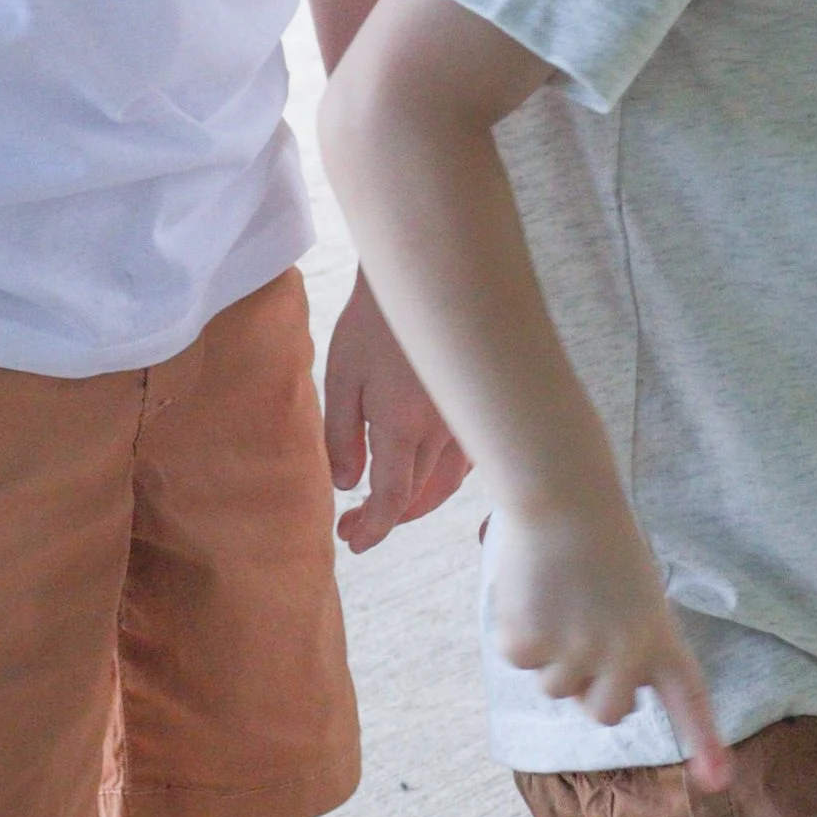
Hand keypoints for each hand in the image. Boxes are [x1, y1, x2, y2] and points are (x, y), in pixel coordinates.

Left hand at [323, 271, 468, 553]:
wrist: (426, 277)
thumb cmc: (375, 321)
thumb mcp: (342, 375)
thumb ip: (341, 435)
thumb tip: (346, 484)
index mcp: (403, 425)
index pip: (392, 498)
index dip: (373, 527)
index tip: (352, 539)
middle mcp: (442, 430)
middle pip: (419, 496)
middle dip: (386, 518)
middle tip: (353, 523)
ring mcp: (465, 419)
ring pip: (447, 483)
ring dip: (417, 505)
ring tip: (386, 509)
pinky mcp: (476, 406)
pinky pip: (465, 460)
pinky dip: (443, 479)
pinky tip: (423, 476)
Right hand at [489, 502, 730, 787]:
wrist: (562, 498)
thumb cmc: (597, 537)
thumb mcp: (632, 592)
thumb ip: (625, 644)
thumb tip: (597, 692)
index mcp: (659, 636)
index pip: (689, 697)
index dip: (704, 740)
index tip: (717, 780)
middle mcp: (624, 656)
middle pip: (605, 712)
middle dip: (590, 687)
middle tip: (581, 633)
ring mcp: (576, 655)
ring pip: (557, 687)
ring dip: (551, 652)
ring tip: (557, 595)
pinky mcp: (531, 646)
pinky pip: (520, 660)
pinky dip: (517, 630)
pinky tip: (530, 592)